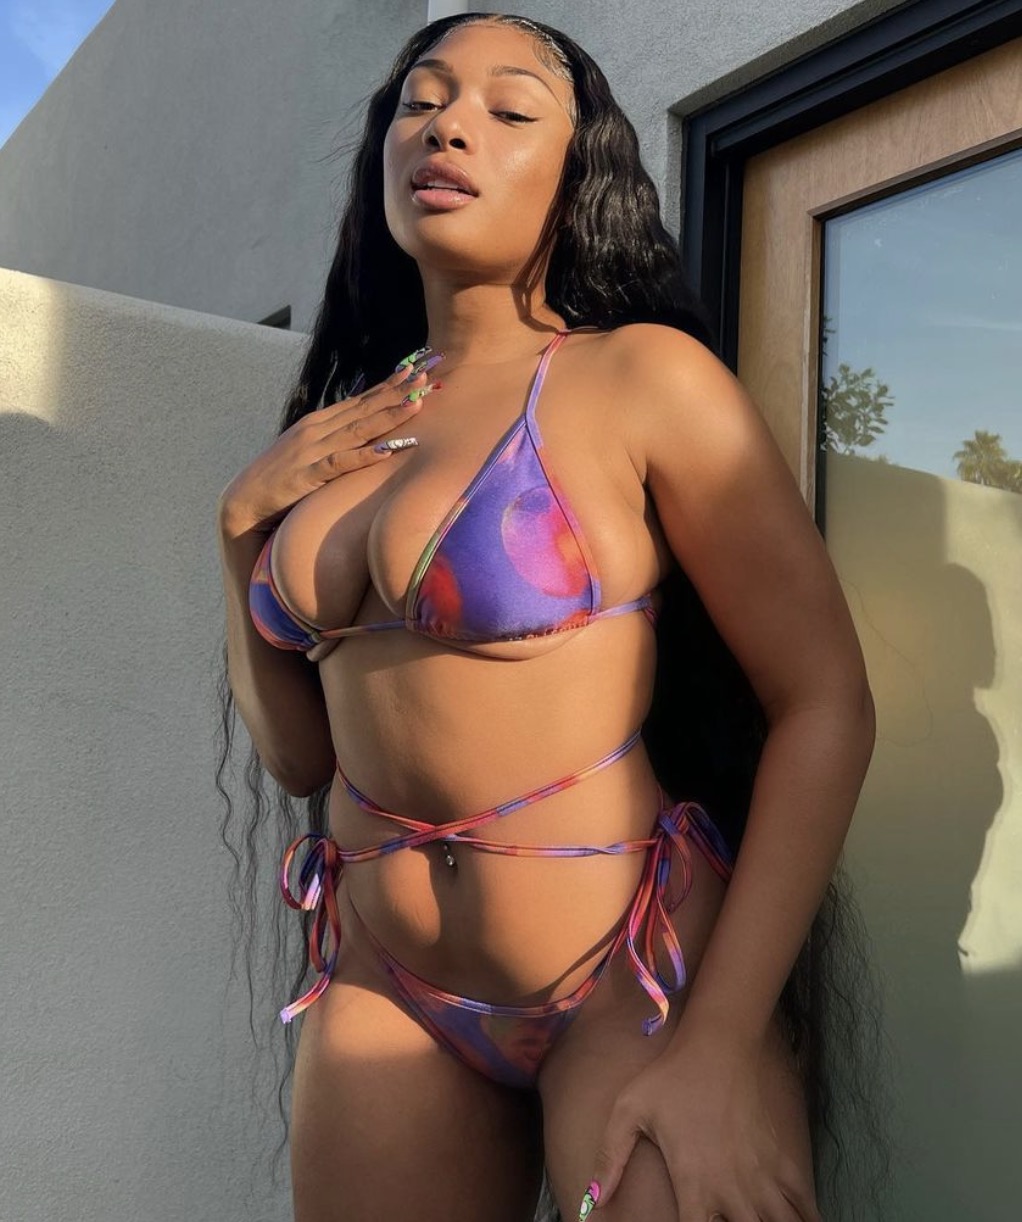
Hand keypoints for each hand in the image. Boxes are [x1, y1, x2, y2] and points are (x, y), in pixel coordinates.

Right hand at [218, 351, 442, 537]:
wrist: (244, 501)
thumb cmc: (280, 479)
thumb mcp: (308, 451)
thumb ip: (333, 439)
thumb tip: (362, 432)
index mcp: (318, 423)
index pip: (359, 400)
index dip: (388, 386)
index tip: (414, 371)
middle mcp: (317, 431)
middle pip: (364, 408)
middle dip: (396, 392)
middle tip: (426, 376)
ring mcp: (312, 451)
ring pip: (358, 430)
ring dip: (388, 416)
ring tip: (416, 404)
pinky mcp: (307, 476)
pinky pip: (340, 464)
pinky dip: (364, 455)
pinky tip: (385, 450)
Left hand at [583, 1026, 819, 1220]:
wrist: (718, 1045)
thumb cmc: (670, 1078)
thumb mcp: (629, 1112)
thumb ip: (610, 1160)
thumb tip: (588, 1204)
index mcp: (693, 1183)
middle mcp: (731, 1189)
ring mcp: (761, 1177)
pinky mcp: (783, 1161)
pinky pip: (804, 1206)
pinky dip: (808, 1221)